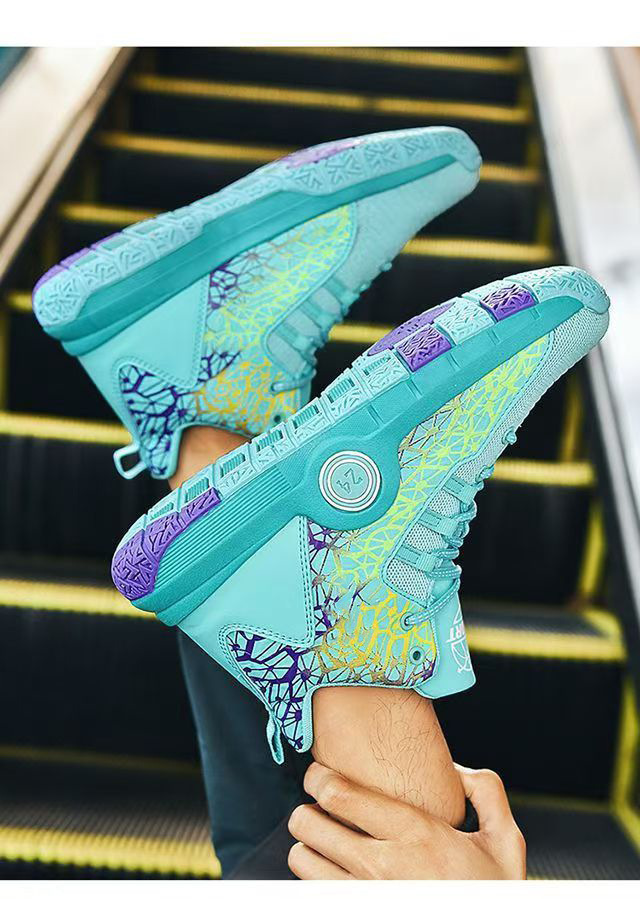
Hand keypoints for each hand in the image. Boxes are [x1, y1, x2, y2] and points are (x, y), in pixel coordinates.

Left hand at [288, 761, 525, 879]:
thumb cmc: (491, 890)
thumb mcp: (504, 842)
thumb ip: (486, 792)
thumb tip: (456, 770)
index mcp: (416, 835)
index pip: (339, 795)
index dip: (318, 778)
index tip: (318, 775)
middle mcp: (383, 867)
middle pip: (308, 824)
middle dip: (307, 809)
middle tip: (318, 807)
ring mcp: (366, 894)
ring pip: (301, 860)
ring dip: (308, 846)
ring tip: (324, 842)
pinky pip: (312, 890)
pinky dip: (316, 876)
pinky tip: (334, 871)